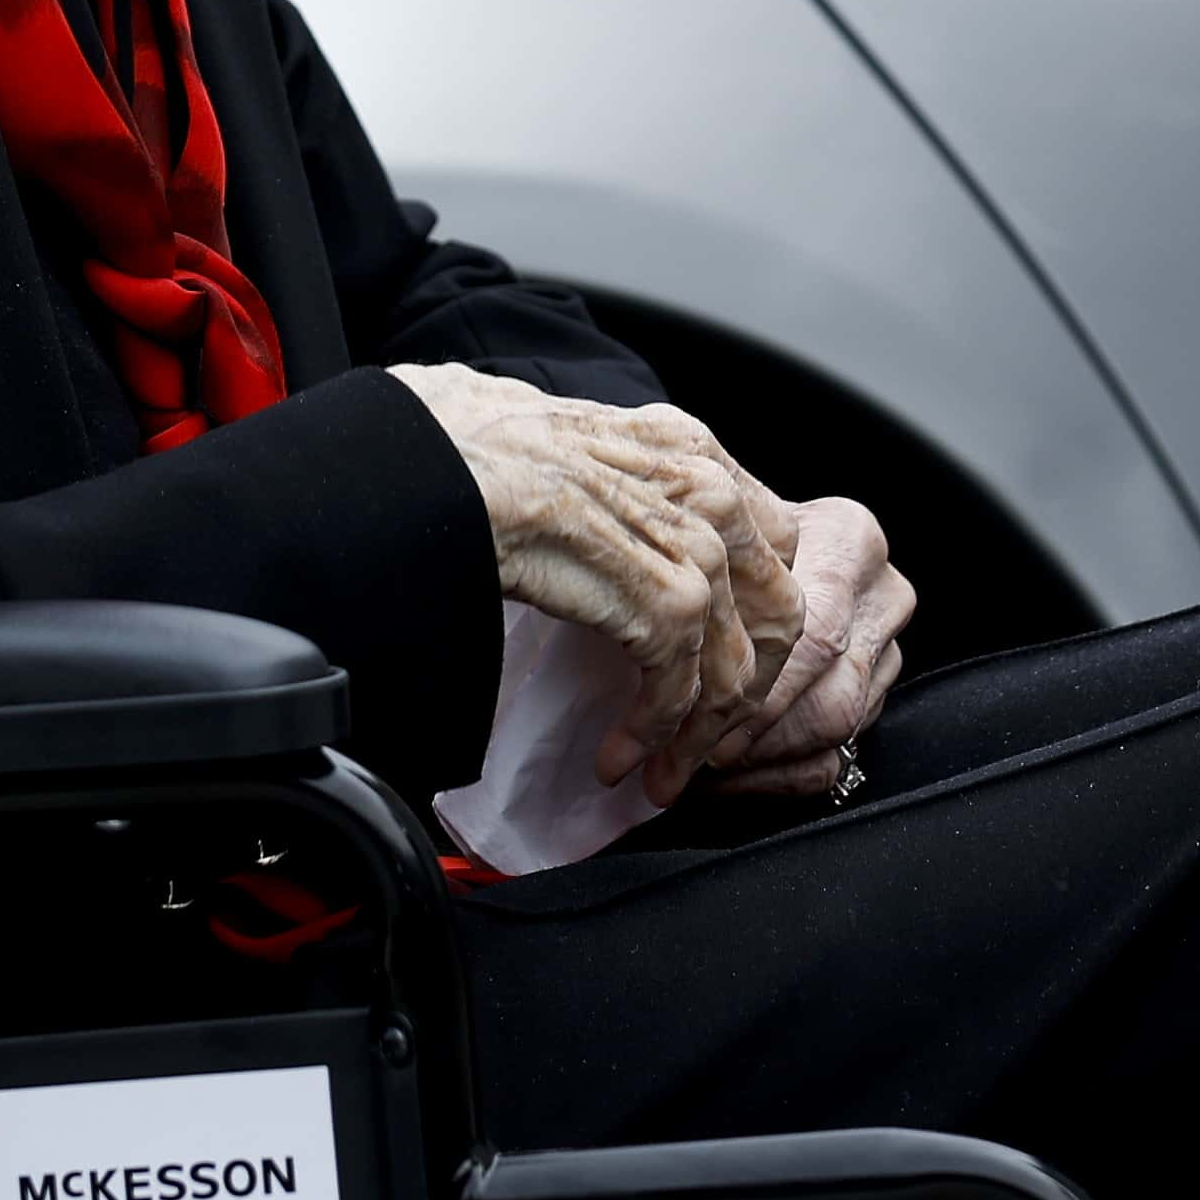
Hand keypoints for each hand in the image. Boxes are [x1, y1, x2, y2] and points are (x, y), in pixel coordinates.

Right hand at [391, 363, 804, 803]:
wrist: (421, 466)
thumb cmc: (453, 443)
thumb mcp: (548, 430)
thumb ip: (592, 461)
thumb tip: (575, 486)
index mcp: (681, 444)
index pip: (767, 541)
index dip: (747, 612)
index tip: (711, 660)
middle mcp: (703, 487)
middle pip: (778, 609)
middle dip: (745, 686)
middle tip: (703, 733)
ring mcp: (692, 546)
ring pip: (737, 667)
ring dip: (696, 733)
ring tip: (658, 769)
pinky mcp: (664, 604)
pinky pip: (683, 692)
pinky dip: (652, 736)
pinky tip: (617, 754)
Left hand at [704, 493, 912, 794]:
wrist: (772, 536)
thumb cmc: (727, 528)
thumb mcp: (713, 519)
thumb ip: (700, 560)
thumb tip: (651, 628)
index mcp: (849, 540)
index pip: (808, 635)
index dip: (745, 687)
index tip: (684, 718)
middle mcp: (880, 595)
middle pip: (828, 692)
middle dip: (748, 736)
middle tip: (680, 758)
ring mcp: (886, 649)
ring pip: (836, 729)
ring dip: (757, 759)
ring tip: (691, 768)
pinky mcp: (877, 693)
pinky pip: (836, 755)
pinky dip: (775, 776)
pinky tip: (725, 777)